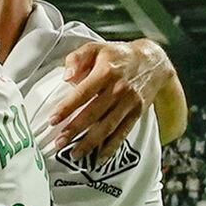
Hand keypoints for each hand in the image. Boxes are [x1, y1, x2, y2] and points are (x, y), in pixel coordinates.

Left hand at [46, 40, 170, 159]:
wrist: (153, 61)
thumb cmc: (119, 55)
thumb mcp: (96, 47)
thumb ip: (77, 58)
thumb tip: (66, 77)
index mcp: (106, 71)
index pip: (83, 93)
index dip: (67, 107)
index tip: (53, 120)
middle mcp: (118, 89)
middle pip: (93, 113)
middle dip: (74, 130)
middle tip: (58, 143)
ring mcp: (128, 102)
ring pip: (107, 126)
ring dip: (90, 143)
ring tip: (74, 155)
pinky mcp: (136, 113)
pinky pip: (122, 132)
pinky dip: (111, 147)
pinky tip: (99, 158)